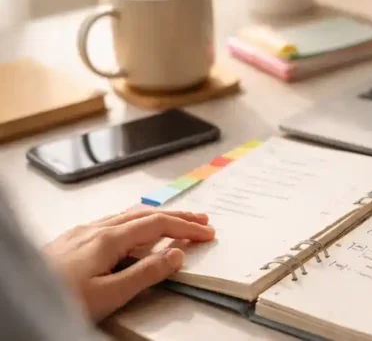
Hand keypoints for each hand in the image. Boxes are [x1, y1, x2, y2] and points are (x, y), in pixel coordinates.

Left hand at [43, 209, 214, 321]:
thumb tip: (177, 254)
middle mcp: (95, 229)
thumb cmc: (59, 301)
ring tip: (175, 221)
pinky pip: (111, 222)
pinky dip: (135, 222)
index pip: (158, 225)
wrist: (12, 301)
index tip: (208, 233)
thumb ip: (145, 273)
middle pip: (145, 214)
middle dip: (177, 216)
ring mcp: (80, 233)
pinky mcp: (69, 242)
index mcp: (108, 239)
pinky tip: (133, 232)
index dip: (186, 228)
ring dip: (156, 217)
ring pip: (127, 216)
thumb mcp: (108, 295)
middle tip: (202, 219)